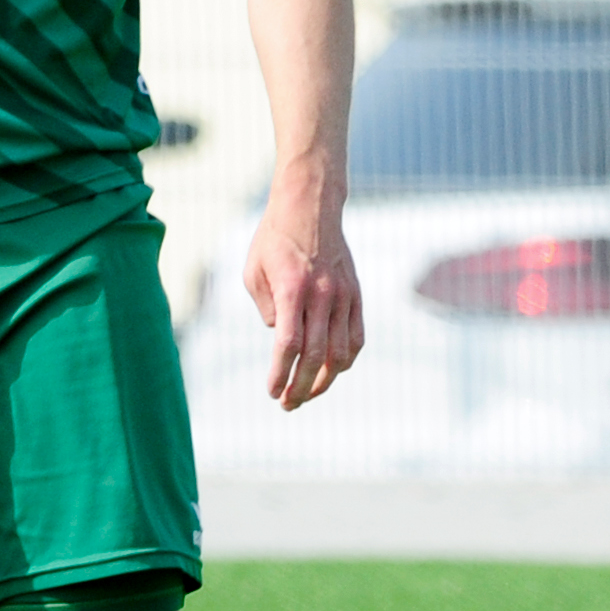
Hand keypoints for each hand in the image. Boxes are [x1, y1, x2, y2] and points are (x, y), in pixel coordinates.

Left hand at [244, 181, 363, 411]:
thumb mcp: (253, 272)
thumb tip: (281, 338)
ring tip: (307, 394)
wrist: (311, 206)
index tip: (271, 392)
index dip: (281, 374)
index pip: (289, 345)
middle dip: (300, 387)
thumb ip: (266, 309)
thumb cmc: (274, 239)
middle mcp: (322, 295)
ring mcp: (344, 296)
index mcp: (293, 289)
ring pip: (341, 353)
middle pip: (316, 356)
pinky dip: (346, 361)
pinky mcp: (356, 295)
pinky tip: (331, 372)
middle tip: (286, 404)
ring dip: (324, 381)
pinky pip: (357, 338)